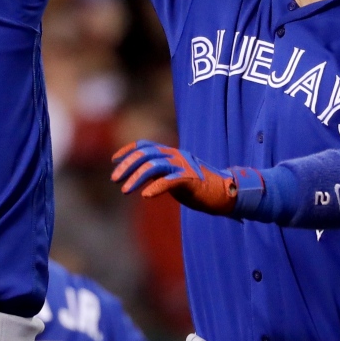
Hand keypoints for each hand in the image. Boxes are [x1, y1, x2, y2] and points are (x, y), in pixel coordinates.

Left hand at [111, 140, 236, 214]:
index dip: (128, 151)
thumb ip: (160, 173)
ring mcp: (184, 166)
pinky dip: (155, 187)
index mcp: (172, 153)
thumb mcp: (175, 176)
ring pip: (154, 166)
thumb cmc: (199, 188)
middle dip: (127, 165)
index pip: (145, 145)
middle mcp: (176, 155)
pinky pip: (169, 181)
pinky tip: (145, 195)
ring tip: (124, 190)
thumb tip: (141, 175)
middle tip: (114, 179)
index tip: (114, 160)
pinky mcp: (191, 179)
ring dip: (136, 178)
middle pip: (145, 154)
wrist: (225, 193)